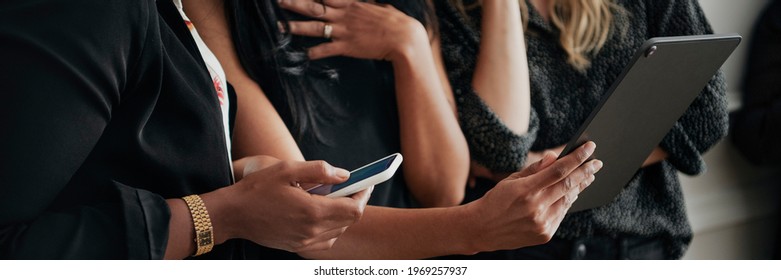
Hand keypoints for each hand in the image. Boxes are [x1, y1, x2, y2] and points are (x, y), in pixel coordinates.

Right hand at [214, 159, 372, 251]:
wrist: (232, 214)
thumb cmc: (257, 189)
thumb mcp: (287, 169)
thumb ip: (319, 170)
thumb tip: (344, 174)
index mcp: (312, 211)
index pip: (354, 209)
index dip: (364, 194)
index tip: (366, 182)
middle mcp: (311, 231)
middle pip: (349, 220)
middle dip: (354, 202)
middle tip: (350, 186)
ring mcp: (304, 241)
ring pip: (339, 231)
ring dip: (342, 215)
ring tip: (331, 197)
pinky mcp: (297, 247)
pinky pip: (326, 240)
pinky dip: (331, 227)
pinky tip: (320, 213)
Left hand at [279, 0, 428, 60]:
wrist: (404, 38)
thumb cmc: (396, 22)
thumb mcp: (380, 7)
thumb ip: (366, 5)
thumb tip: (365, 3)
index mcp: (352, 4)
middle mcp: (344, 15)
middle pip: (314, 7)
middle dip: (295, 4)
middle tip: (279, 2)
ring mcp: (344, 31)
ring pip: (315, 27)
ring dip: (296, 27)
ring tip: (280, 26)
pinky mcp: (347, 47)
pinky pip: (326, 49)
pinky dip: (314, 52)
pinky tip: (304, 54)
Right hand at [464, 141, 602, 252]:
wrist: (481, 229)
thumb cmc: (495, 201)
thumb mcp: (511, 180)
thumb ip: (535, 169)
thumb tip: (555, 156)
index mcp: (526, 190)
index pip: (559, 169)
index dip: (577, 157)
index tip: (590, 146)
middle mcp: (536, 207)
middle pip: (569, 185)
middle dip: (586, 171)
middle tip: (597, 162)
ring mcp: (542, 223)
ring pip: (568, 200)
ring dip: (580, 187)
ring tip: (588, 177)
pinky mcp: (545, 235)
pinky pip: (562, 214)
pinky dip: (568, 202)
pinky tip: (572, 194)